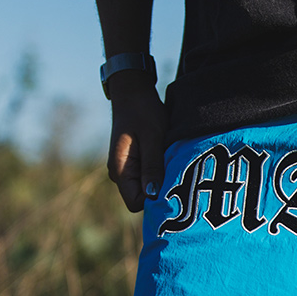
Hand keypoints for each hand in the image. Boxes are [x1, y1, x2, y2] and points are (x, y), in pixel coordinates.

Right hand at [107, 74, 166, 211]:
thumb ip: (152, 166)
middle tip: (176, 172)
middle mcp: (121, 174)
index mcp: (120, 170)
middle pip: (143, 198)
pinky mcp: (135, 164)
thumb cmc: (142, 111)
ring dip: (162, 180)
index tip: (172, 185)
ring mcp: (127, 169)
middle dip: (160, 190)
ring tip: (171, 161)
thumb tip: (153, 195)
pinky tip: (169, 158)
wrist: (133, 93)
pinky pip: (149, 177)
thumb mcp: (151, 137)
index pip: (136, 203)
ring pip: (147, 188)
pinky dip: (161, 172)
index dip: (154, 199)